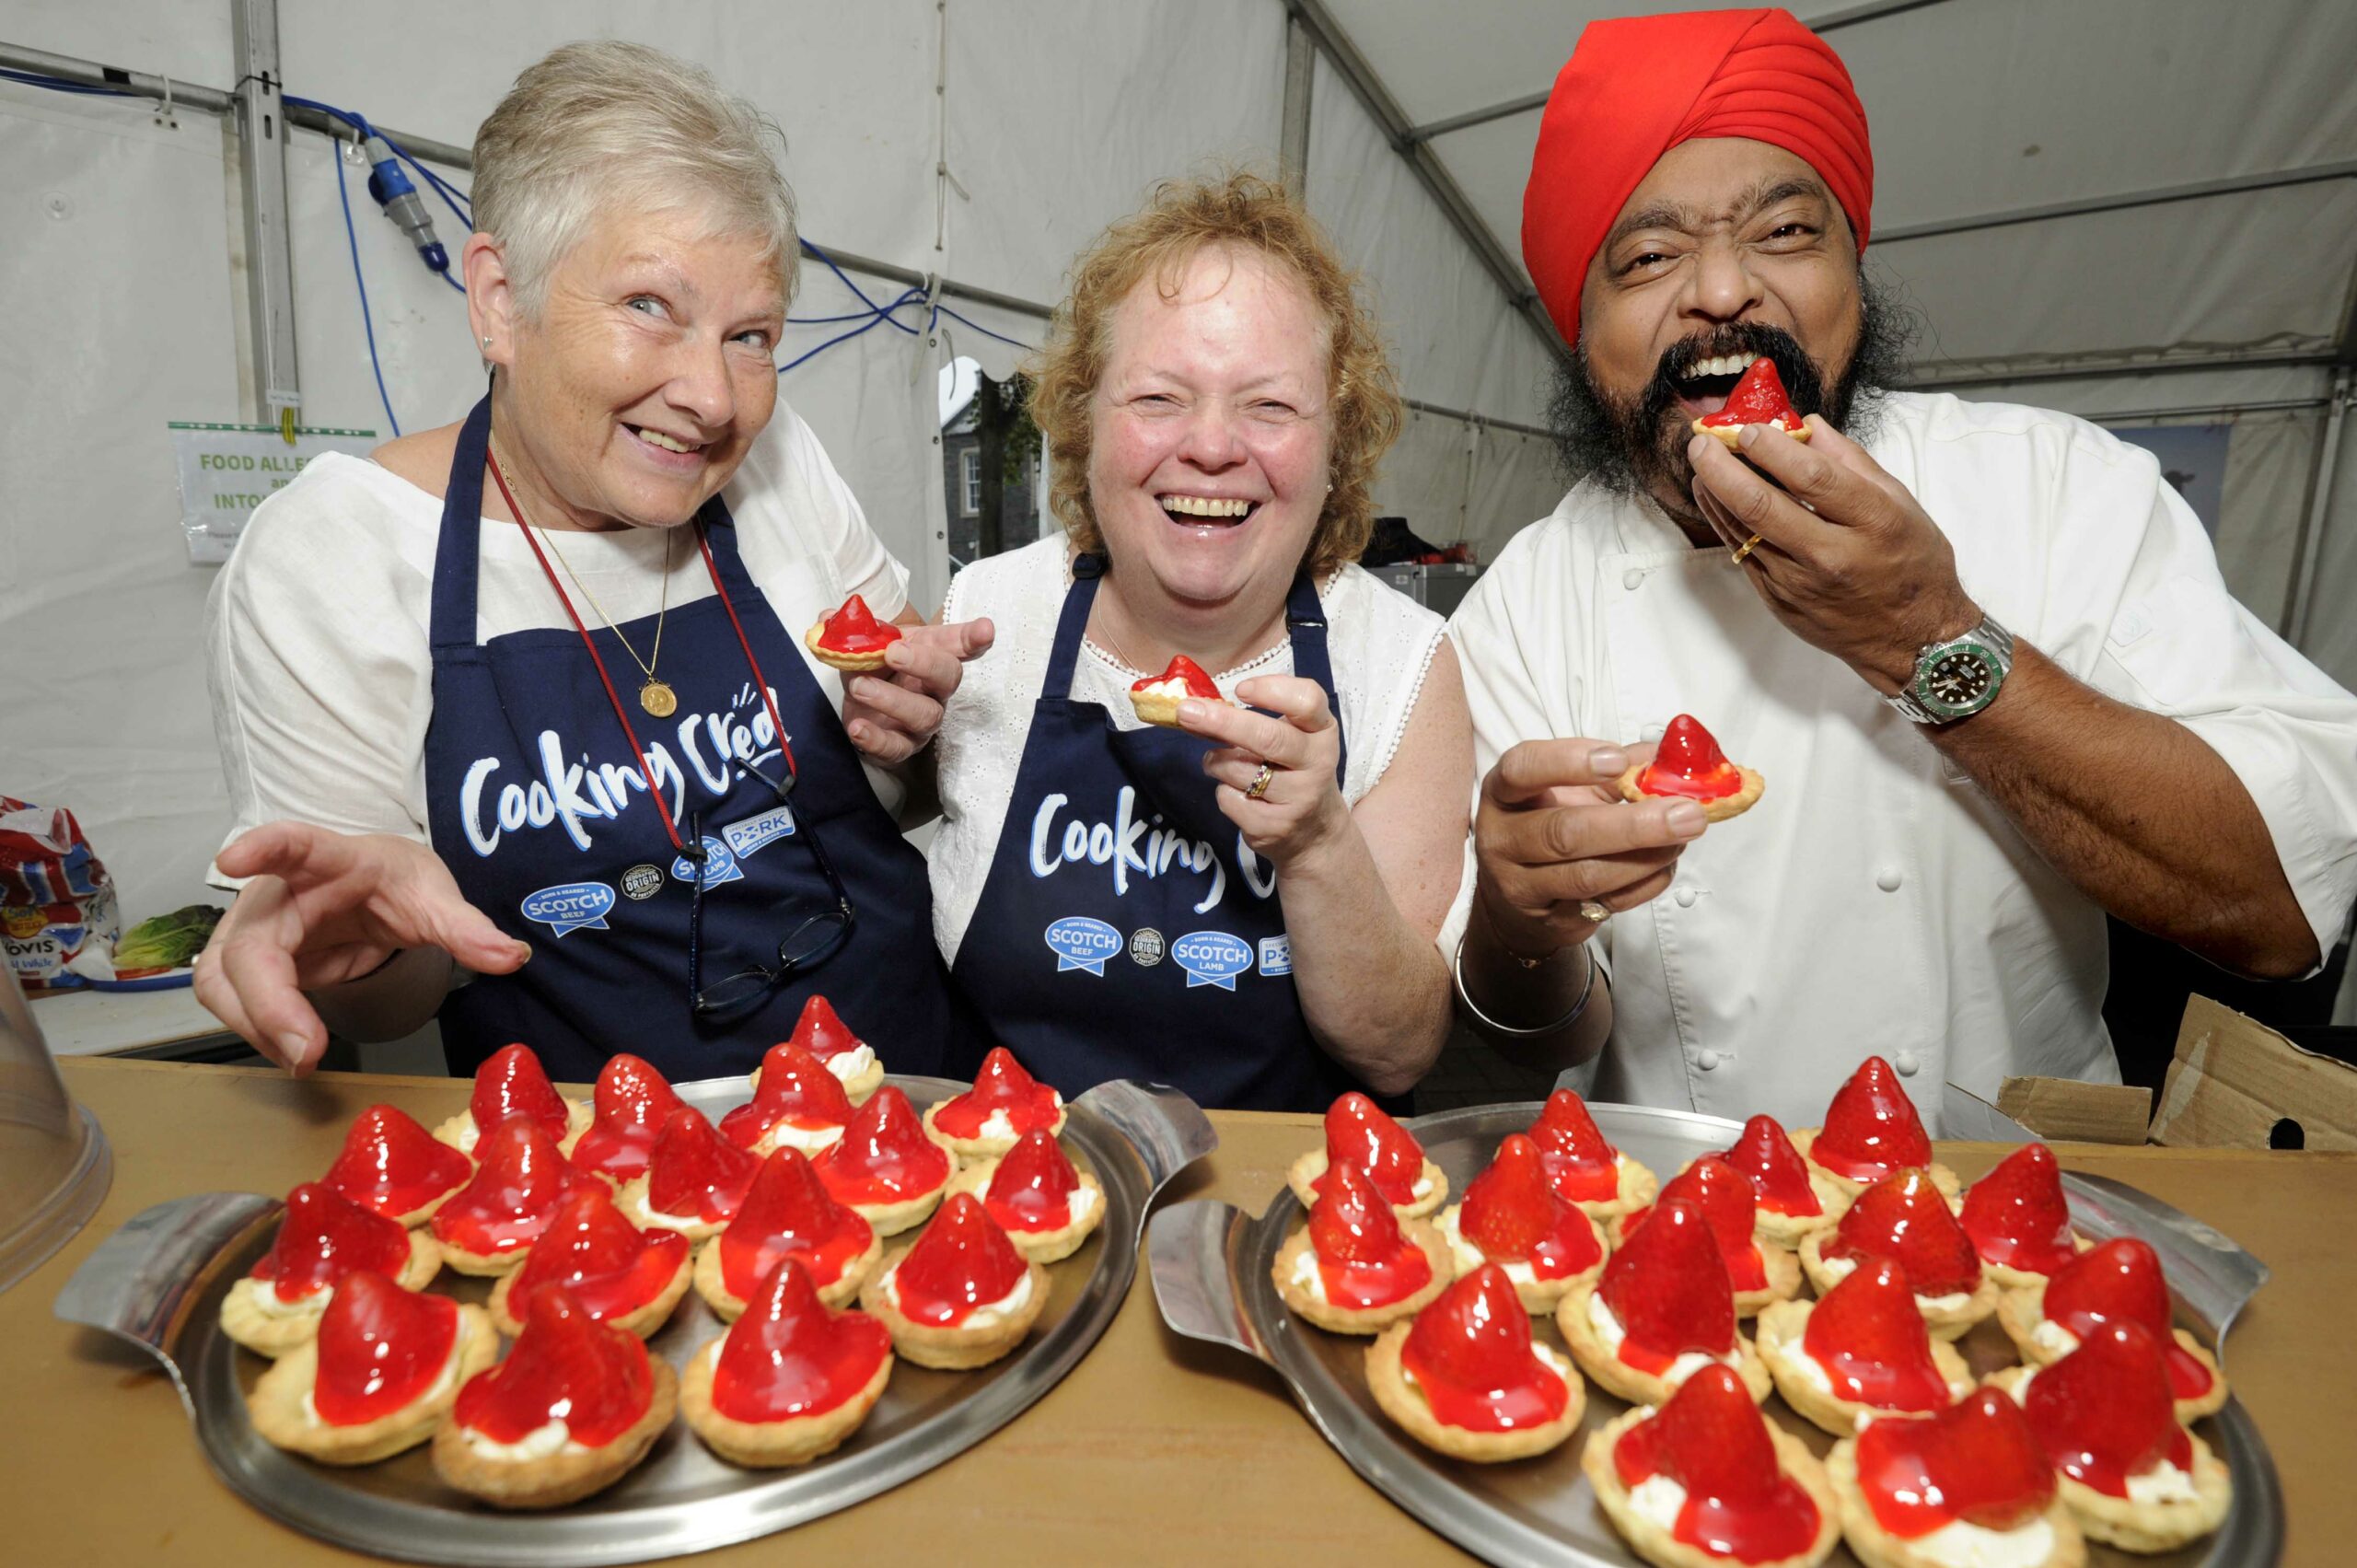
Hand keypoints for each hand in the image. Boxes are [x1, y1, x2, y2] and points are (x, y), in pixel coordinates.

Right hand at [194, 823, 528, 1074]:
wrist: (372, 889)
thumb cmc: (392, 882)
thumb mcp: (433, 896)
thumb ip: (466, 928)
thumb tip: (511, 956)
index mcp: (329, 860)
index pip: (292, 846)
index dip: (262, 850)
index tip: (233, 859)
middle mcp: (278, 893)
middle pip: (249, 946)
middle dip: (268, 1001)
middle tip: (307, 1049)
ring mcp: (253, 929)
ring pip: (222, 981)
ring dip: (256, 1024)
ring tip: (304, 1057)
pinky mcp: (247, 965)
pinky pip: (234, 1003)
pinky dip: (261, 1033)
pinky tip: (295, 1052)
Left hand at [842, 617, 994, 764]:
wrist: (862, 708)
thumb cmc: (876, 670)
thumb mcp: (865, 644)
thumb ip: (852, 629)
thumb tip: (828, 617)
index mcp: (931, 656)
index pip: (959, 645)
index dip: (974, 638)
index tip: (985, 629)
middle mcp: (935, 690)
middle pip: (948, 677)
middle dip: (924, 663)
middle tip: (893, 652)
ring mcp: (921, 720)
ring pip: (924, 715)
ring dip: (891, 699)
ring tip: (859, 686)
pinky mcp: (900, 746)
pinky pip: (895, 748)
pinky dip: (876, 739)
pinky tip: (857, 727)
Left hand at [1181, 675, 1350, 866]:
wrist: (1315, 833)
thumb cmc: (1294, 771)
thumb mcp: (1294, 739)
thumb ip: (1257, 718)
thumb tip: (1198, 707)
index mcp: (1322, 731)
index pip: (1307, 701)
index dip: (1272, 690)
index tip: (1241, 690)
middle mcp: (1318, 763)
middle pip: (1268, 737)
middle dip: (1223, 722)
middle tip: (1186, 711)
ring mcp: (1298, 798)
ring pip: (1238, 769)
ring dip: (1215, 761)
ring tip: (1218, 762)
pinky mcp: (1274, 827)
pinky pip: (1229, 798)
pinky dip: (1224, 791)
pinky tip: (1238, 793)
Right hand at [1473, 738, 1705, 957]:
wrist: (1522, 891)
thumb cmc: (1553, 822)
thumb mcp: (1576, 787)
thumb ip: (1622, 766)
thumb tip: (1675, 754)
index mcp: (1504, 793)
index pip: (1522, 770)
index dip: (1567, 762)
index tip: (1618, 760)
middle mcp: (1504, 839)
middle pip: (1564, 833)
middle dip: (1632, 824)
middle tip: (1686, 813)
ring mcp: (1522, 885)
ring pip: (1586, 876)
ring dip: (1645, 857)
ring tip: (1683, 837)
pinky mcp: (1552, 920)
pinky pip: (1606, 905)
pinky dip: (1645, 884)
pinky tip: (1665, 863)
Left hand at [1688, 415, 1980, 692]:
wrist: (1910, 639)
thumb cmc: (1912, 564)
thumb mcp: (1900, 502)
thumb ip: (1851, 461)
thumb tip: (1807, 424)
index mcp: (1872, 522)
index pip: (1812, 477)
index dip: (1773, 448)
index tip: (1749, 427)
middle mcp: (1832, 554)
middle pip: (1762, 506)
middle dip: (1723, 467)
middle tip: (1703, 441)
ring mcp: (1800, 583)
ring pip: (1742, 531)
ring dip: (1714, 492)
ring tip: (1701, 461)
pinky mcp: (1779, 600)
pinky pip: (1742, 553)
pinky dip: (1723, 519)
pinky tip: (1715, 496)